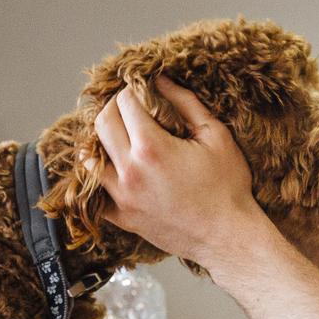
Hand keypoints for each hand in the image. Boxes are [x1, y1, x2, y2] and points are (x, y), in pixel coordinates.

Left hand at [92, 76, 269, 268]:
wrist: (228, 238)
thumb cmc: (228, 188)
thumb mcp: (215, 135)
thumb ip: (186, 103)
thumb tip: (162, 79)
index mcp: (152, 148)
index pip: (124, 103)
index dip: (132, 90)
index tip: (141, 89)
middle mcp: (129, 172)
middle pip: (102, 124)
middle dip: (114, 108)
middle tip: (130, 107)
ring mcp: (122, 198)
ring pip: (90, 158)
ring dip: (101, 140)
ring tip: (120, 135)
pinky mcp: (123, 218)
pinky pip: (96, 193)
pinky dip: (100, 176)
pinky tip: (114, 168)